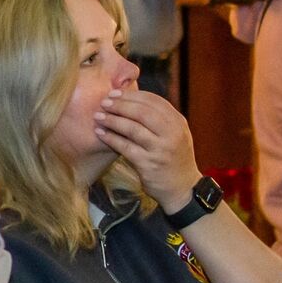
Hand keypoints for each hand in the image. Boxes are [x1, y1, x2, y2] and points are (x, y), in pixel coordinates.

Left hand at [93, 90, 202, 211]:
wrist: (182, 189)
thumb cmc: (174, 159)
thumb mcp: (175, 134)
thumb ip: (160, 119)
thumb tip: (133, 100)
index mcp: (178, 122)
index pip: (154, 101)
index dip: (132, 95)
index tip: (115, 93)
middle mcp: (172, 133)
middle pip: (142, 112)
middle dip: (120, 105)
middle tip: (104, 102)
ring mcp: (160, 149)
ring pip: (132, 128)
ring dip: (113, 120)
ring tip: (99, 116)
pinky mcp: (149, 164)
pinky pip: (126, 147)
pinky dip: (111, 138)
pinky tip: (101, 133)